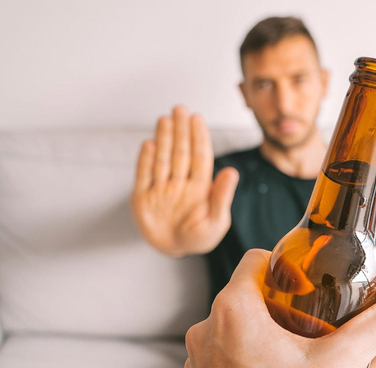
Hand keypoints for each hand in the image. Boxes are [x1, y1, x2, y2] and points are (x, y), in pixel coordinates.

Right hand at [132, 105, 239, 256]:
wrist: (174, 250)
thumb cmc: (199, 237)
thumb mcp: (216, 221)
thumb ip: (221, 196)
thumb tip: (232, 172)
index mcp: (200, 186)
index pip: (199, 157)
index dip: (198, 137)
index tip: (197, 118)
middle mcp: (180, 182)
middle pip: (180, 153)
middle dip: (180, 131)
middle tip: (180, 109)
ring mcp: (161, 188)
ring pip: (162, 159)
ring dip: (164, 139)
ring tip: (165, 119)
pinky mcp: (143, 197)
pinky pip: (144, 176)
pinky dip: (145, 160)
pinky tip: (149, 144)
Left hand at [184, 249, 375, 367]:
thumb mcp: (342, 363)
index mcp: (232, 309)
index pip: (256, 260)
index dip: (286, 268)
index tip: (310, 288)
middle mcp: (206, 328)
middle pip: (248, 294)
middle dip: (280, 304)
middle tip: (313, 324)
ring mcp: (198, 358)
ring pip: (235, 326)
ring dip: (263, 332)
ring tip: (298, 355)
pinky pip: (226, 355)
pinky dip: (248, 359)